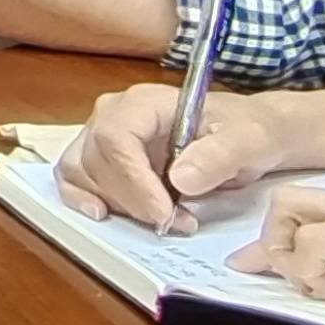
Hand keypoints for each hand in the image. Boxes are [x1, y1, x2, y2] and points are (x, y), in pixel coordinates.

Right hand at [54, 83, 311, 232]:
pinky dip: (81, 198)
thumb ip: (217, 156)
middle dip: (132, 201)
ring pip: (82, 171)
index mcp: (146, 101)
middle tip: (176, 223)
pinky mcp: (103, 157)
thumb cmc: (248, 130)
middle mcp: (116, 113)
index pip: (117, 138)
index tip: (163, 214)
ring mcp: (104, 134)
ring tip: (163, 220)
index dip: (133, 180)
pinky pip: (75, 176)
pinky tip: (102, 214)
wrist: (249, 134)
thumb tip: (179, 180)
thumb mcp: (247, 140)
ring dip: (116, 204)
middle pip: (97, 160)